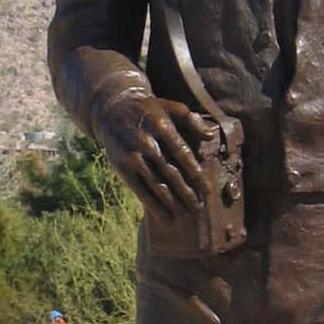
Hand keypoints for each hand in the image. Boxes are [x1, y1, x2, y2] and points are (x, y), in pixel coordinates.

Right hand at [96, 91, 209, 219]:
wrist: (112, 110)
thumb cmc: (149, 111)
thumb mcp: (171, 107)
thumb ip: (192, 120)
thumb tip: (210, 136)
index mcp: (161, 126)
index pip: (182, 155)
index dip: (195, 174)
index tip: (206, 191)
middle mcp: (146, 142)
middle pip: (171, 173)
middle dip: (186, 193)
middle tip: (199, 208)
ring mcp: (132, 156)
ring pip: (156, 185)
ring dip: (173, 202)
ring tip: (186, 214)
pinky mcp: (121, 167)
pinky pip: (140, 191)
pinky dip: (154, 206)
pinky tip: (166, 217)